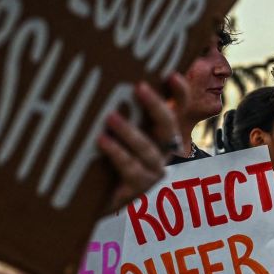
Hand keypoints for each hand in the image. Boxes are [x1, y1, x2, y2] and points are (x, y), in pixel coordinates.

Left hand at [101, 73, 189, 212]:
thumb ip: (116, 108)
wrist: (93, 200)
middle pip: (168, 127)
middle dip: (156, 106)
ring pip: (148, 150)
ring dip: (130, 132)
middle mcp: (162, 152)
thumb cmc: (104, 158)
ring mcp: (153, 172)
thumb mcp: (112, 130)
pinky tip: (102, 140)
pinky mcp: (138, 189)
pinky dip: (117, 153)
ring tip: (111, 116)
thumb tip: (102, 73)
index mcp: (161, 134)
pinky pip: (131, 169)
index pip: (179, 108)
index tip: (171, 74)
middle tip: (139, 87)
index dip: (180, 92)